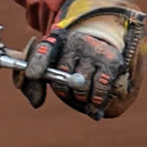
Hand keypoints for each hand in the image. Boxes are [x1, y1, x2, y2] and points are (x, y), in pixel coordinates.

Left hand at [14, 29, 128, 119]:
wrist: (100, 51)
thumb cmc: (67, 64)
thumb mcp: (47, 69)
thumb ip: (34, 85)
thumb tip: (36, 103)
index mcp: (55, 41)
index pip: (44, 50)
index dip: (37, 62)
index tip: (32, 75)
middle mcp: (76, 42)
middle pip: (64, 74)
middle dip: (64, 92)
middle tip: (69, 94)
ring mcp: (95, 50)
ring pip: (83, 85)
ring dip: (81, 98)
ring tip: (83, 98)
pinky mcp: (113, 62)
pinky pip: (103, 89)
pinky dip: (98, 102)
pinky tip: (95, 105)